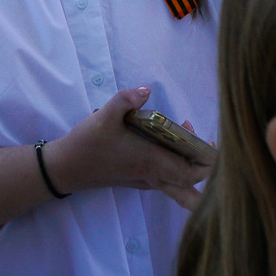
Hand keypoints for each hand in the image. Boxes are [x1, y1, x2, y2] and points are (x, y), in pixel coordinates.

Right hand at [46, 86, 210, 210]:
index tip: (209, 140)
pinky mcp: (136, 181)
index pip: (191, 173)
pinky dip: (176, 168)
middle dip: (204, 165)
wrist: (66, 169)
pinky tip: (168, 146)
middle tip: (199, 138)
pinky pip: (166, 181)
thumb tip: (146, 89)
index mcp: (150, 162)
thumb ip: (126, 99)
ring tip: (186, 140)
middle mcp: (152, 175)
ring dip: (190, 167)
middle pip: (191, 183)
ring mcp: (144, 181)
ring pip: (178, 186)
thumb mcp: (104, 116)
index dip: (207, 161)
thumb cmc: (87, 144)